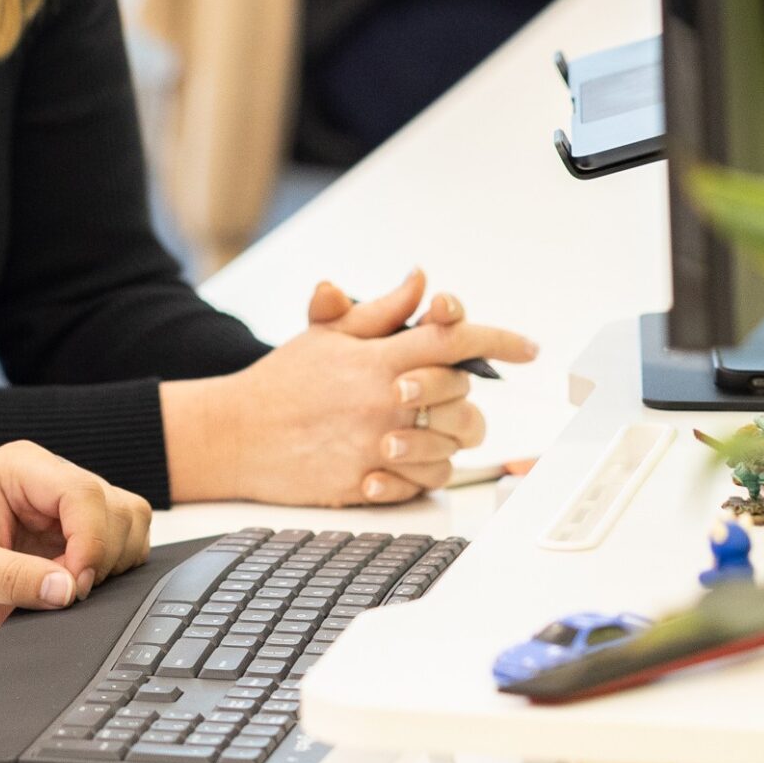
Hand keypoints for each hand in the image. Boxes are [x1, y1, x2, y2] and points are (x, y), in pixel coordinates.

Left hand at [0, 439, 152, 635]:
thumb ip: (16, 579)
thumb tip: (69, 590)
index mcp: (21, 470)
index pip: (84, 493)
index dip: (91, 542)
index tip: (72, 584)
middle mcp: (46, 485)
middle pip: (116, 508)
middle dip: (102, 555)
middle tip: (66, 592)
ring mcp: (57, 514)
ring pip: (125, 525)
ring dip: (112, 564)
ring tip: (67, 592)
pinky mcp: (62, 545)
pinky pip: (112, 552)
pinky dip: (108, 575)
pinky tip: (71, 593)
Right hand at [166, 270, 537, 505]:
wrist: (236, 433)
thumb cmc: (282, 382)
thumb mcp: (327, 335)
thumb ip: (380, 310)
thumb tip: (420, 280)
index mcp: (377, 359)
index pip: (454, 339)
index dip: (498, 340)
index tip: (528, 348)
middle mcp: (384, 400)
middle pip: (462, 394)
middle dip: (462, 390)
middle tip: (445, 391)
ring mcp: (378, 445)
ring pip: (452, 445)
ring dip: (446, 435)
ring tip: (420, 427)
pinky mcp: (369, 482)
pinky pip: (426, 482)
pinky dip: (424, 471)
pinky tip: (402, 458)